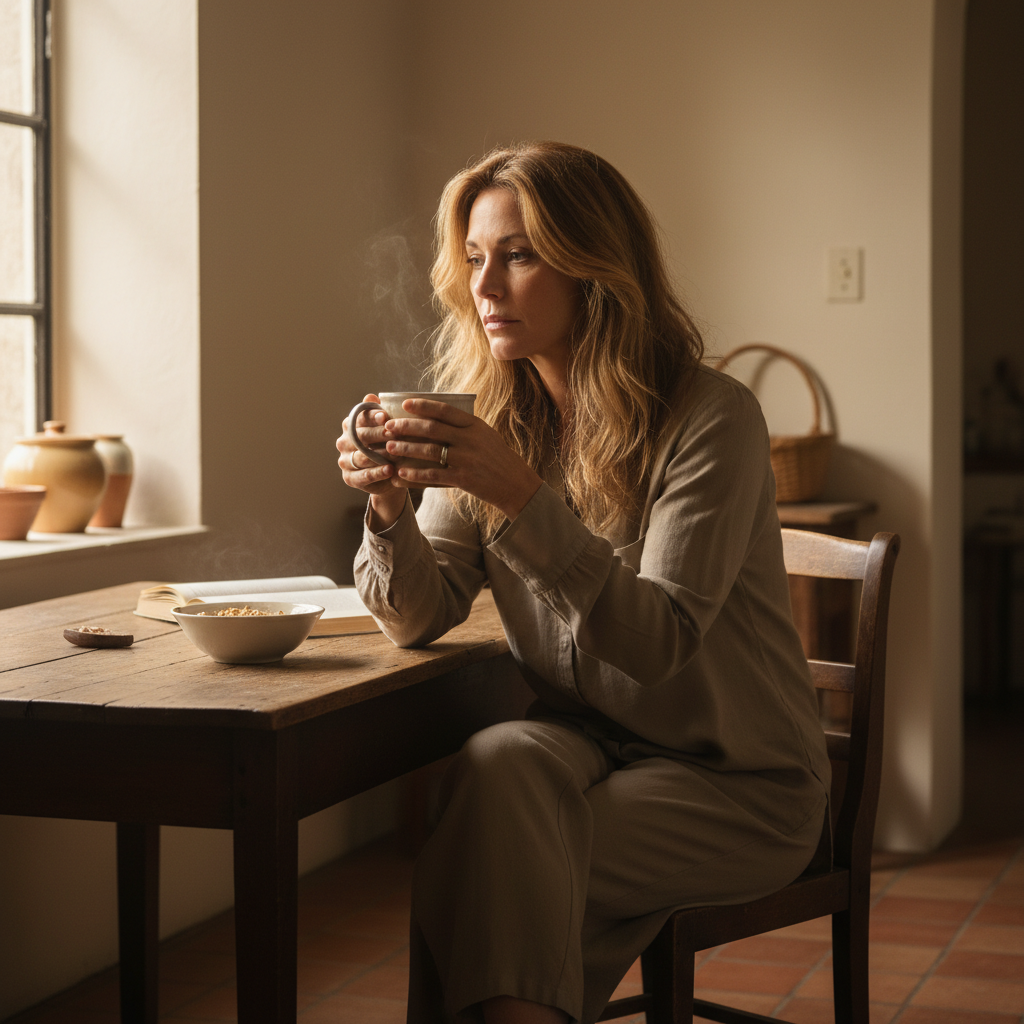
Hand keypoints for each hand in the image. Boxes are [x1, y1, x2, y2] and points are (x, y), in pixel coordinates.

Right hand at [337, 394, 406, 528]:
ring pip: (361, 457)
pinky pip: (363, 475)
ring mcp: (345, 461)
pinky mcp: (350, 478)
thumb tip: (371, 396)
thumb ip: (378, 413)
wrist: (389, 474)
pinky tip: (390, 470)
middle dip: (377, 434)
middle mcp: (343, 442)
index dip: (371, 416)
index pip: (358, 418)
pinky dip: (377, 472)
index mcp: (350, 426)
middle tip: (393, 434)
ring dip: (379, 455)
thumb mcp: (385, 428)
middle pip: (359, 437)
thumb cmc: (387, 445)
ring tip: (395, 453)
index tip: (385, 416)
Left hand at [380, 398, 542, 520]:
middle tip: (388, 427)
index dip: (423, 406)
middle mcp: (470, 439)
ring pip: (430, 451)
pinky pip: (434, 475)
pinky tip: (402, 474)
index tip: (404, 404)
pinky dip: (416, 474)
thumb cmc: (497, 458)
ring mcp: (467, 459)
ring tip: (389, 448)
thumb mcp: (485, 435)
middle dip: (407, 427)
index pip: (445, 410)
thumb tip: (437, 415)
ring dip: (407, 449)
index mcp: (475, 425)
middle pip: (432, 429)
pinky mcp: (464, 479)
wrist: (515, 484)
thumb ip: (464, 426)